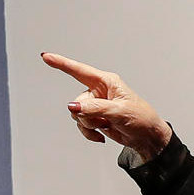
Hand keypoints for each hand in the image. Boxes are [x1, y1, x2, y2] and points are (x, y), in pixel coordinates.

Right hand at [41, 53, 172, 160]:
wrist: (147, 138)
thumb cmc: (140, 118)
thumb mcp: (119, 112)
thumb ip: (95, 108)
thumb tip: (73, 107)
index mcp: (107, 82)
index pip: (79, 71)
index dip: (61, 63)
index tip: (46, 56)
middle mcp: (99, 91)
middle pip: (77, 102)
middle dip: (87, 115)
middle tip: (103, 120)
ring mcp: (96, 105)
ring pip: (77, 115)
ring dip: (89, 125)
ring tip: (106, 126)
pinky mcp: (96, 118)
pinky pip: (81, 125)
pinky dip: (89, 133)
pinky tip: (101, 135)